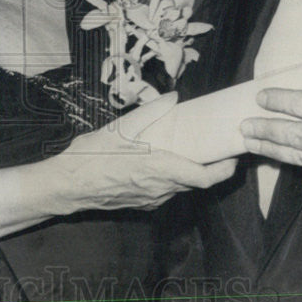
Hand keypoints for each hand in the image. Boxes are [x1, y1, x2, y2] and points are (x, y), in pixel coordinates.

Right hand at [48, 93, 238, 212]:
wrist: (67, 185)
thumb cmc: (91, 157)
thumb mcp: (120, 127)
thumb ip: (150, 112)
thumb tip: (172, 97)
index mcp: (159, 170)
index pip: (205, 178)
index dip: (224, 170)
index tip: (233, 157)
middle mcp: (160, 189)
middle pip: (196, 182)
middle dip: (209, 168)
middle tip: (214, 149)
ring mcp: (150, 200)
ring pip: (180, 188)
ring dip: (189, 173)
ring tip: (189, 152)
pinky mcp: (140, 204)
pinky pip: (165, 193)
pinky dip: (171, 179)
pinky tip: (161, 164)